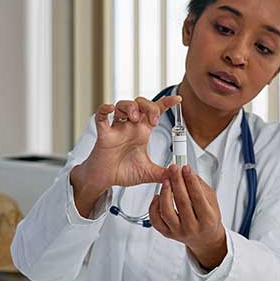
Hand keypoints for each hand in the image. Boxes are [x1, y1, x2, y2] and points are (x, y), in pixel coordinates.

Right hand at [71, 96, 180, 216]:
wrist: (105, 180)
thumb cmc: (123, 172)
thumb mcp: (147, 173)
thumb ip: (162, 173)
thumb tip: (177, 174)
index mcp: (142, 132)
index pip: (155, 111)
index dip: (166, 103)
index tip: (178, 100)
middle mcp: (130, 126)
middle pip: (140, 103)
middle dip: (149, 106)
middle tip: (154, 121)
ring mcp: (116, 128)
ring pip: (122, 105)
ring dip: (130, 107)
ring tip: (135, 118)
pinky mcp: (104, 134)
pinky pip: (101, 117)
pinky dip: (104, 110)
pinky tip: (110, 108)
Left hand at [148, 165, 227, 269]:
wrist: (204, 238)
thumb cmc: (208, 218)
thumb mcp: (212, 201)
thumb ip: (200, 186)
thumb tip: (187, 172)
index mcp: (207, 219)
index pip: (197, 197)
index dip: (190, 180)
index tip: (185, 168)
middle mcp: (192, 227)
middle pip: (181, 202)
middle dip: (176, 181)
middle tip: (173, 168)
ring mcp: (178, 232)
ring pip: (166, 211)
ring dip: (165, 192)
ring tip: (166, 180)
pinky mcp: (167, 234)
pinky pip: (156, 220)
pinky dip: (154, 206)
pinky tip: (157, 196)